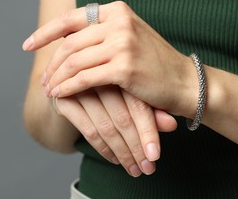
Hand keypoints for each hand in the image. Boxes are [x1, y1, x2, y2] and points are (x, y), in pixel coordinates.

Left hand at [23, 1, 197, 117]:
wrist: (184, 81)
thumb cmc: (154, 63)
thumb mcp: (128, 37)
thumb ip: (101, 33)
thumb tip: (66, 40)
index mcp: (117, 10)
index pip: (70, 18)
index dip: (45, 32)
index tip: (28, 44)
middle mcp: (118, 22)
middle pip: (69, 42)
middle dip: (51, 63)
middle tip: (43, 78)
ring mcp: (122, 43)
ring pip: (73, 61)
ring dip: (56, 78)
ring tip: (49, 89)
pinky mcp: (124, 67)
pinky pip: (84, 78)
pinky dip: (67, 87)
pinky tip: (59, 96)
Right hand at [53, 85, 176, 176]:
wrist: (78, 79)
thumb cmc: (114, 88)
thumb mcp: (137, 96)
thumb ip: (153, 109)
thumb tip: (172, 125)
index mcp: (121, 68)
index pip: (138, 104)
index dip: (148, 132)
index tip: (156, 156)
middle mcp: (100, 76)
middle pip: (122, 117)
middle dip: (136, 147)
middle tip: (147, 168)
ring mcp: (80, 87)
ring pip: (105, 127)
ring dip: (121, 152)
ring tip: (134, 169)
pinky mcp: (64, 100)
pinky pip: (87, 130)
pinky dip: (102, 148)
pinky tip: (114, 159)